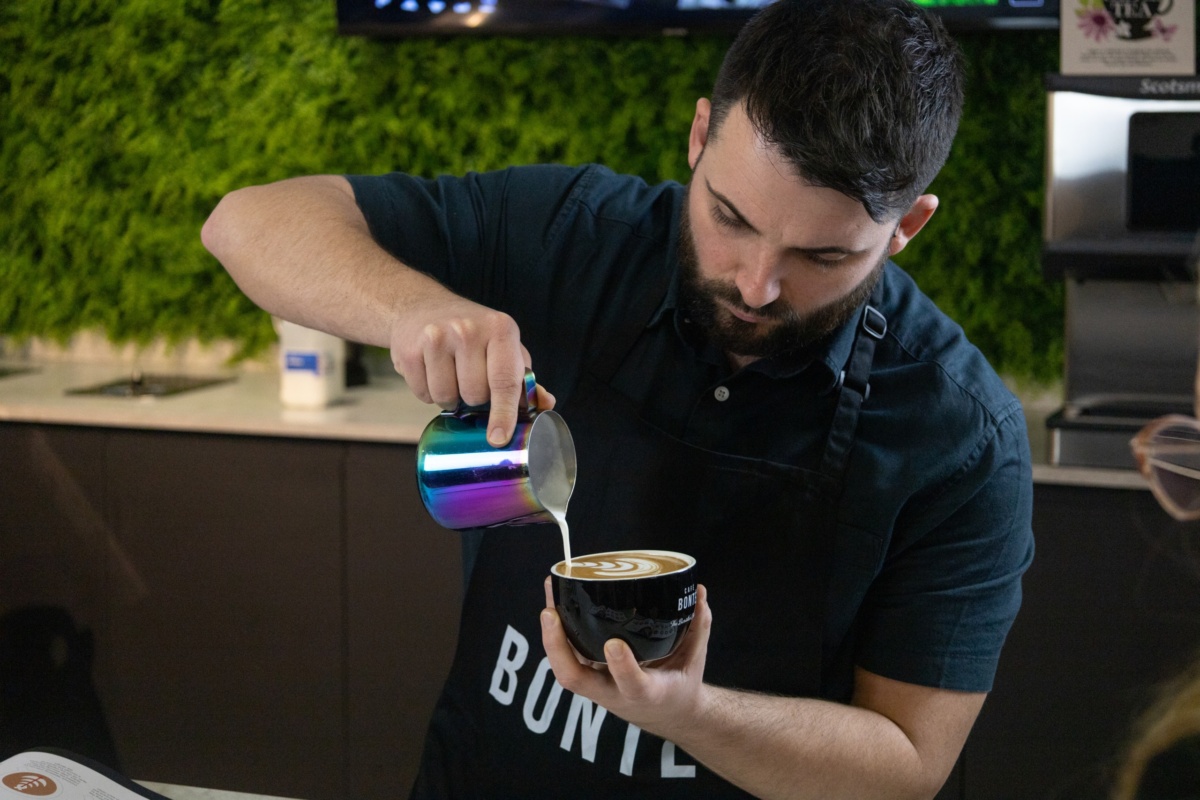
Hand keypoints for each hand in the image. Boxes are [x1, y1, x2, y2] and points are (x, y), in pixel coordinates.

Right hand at [389, 293, 554, 445]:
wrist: (421, 306)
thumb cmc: (471, 332)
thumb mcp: (502, 345)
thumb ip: (523, 378)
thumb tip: (546, 404)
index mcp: (500, 329)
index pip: (505, 381)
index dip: (504, 414)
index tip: (499, 438)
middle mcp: (468, 330)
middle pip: (474, 395)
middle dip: (473, 399)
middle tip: (470, 380)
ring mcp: (437, 337)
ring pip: (446, 398)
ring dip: (449, 398)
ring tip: (449, 374)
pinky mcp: (410, 350)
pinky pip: (423, 394)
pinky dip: (428, 392)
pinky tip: (430, 371)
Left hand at [540, 577, 712, 737]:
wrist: (666, 714)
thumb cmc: (679, 684)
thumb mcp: (695, 660)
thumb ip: (698, 626)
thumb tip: (700, 591)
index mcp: (647, 693)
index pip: (632, 685)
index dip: (622, 667)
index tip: (615, 643)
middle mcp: (614, 693)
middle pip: (575, 679)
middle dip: (557, 647)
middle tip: (551, 613)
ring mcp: (596, 685)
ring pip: (564, 668)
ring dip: (550, 634)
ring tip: (551, 592)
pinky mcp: (589, 675)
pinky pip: (566, 656)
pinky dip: (556, 631)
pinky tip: (554, 599)